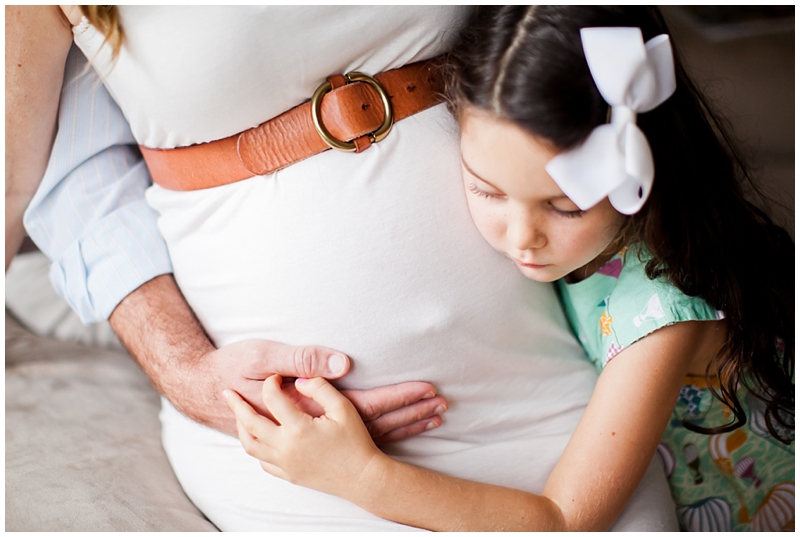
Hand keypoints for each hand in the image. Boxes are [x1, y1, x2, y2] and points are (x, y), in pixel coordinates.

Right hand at [201, 339, 446, 439]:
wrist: (205, 389)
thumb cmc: (234, 369)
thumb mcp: (264, 357)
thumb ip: (302, 361)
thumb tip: (344, 364)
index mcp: (311, 406)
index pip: (365, 405)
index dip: (398, 399)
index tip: (429, 391)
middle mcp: (317, 422)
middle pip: (374, 423)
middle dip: (410, 414)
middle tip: (443, 405)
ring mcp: (315, 427)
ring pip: (367, 431)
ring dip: (402, 423)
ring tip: (432, 415)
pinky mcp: (312, 424)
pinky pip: (353, 429)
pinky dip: (381, 426)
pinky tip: (397, 423)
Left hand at [225, 375, 388, 499]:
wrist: (362, 478)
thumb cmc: (356, 442)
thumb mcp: (343, 408)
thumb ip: (320, 389)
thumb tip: (300, 381)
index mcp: (298, 429)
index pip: (272, 398)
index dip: (271, 383)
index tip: (274, 377)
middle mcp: (285, 447)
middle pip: (250, 423)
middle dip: (236, 405)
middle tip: (228, 392)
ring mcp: (284, 464)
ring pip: (250, 445)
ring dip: (241, 428)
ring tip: (238, 415)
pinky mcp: (288, 475)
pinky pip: (262, 461)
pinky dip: (255, 447)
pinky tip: (258, 437)